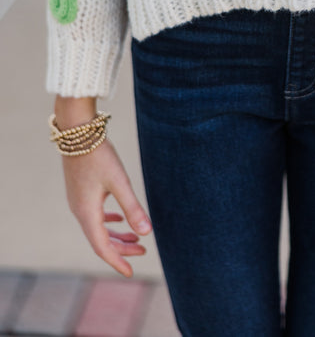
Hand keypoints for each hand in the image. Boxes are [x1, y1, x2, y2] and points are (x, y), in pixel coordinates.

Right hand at [61, 137, 152, 277]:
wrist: (78, 133)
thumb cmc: (99, 155)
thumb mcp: (119, 182)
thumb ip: (132, 207)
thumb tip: (146, 233)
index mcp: (87, 213)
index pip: (102, 247)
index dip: (117, 261)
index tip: (131, 272)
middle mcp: (79, 211)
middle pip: (101, 240)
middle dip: (121, 248)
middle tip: (143, 251)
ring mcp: (78, 202)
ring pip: (98, 228)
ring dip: (117, 235)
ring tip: (137, 238)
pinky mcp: (81, 192)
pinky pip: (95, 216)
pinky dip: (108, 222)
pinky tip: (119, 219)